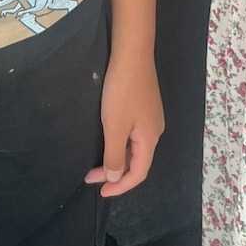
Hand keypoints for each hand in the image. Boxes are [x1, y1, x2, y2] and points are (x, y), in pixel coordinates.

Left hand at [84, 49, 163, 197]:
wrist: (132, 54)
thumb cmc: (122, 92)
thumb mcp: (115, 127)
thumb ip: (115, 155)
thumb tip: (116, 177)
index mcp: (150, 138)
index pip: (138, 172)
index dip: (120, 186)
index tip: (100, 192)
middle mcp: (155, 130)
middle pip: (137, 161)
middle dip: (115, 172)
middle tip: (91, 177)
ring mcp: (150, 116)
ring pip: (134, 147)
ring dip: (116, 158)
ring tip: (97, 164)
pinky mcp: (144, 105)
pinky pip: (133, 134)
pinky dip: (120, 144)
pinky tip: (108, 141)